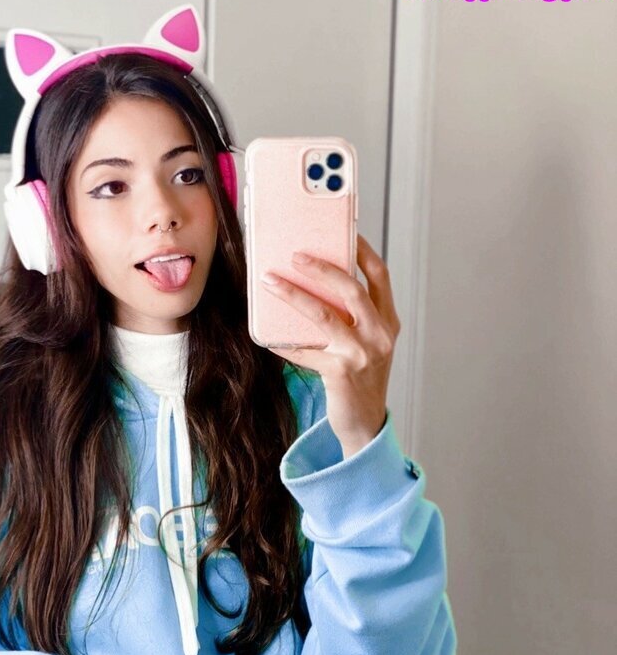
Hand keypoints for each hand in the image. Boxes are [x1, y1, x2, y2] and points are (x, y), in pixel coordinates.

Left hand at [261, 233, 400, 457]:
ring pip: (325, 314)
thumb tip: (311, 284)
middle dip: (321, 268)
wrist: (365, 424)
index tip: (343, 230)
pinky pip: (304, 349)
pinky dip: (284, 341)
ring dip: (293, 295)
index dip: (362, 250)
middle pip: (352, 289)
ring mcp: (362, 354)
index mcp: (388, 322)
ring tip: (270, 282)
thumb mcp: (365, 344)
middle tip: (295, 255)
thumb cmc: (359, 379)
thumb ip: (350, 317)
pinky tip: (266, 334)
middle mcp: (380, 335)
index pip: (380, 276)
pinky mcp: (340, 373)